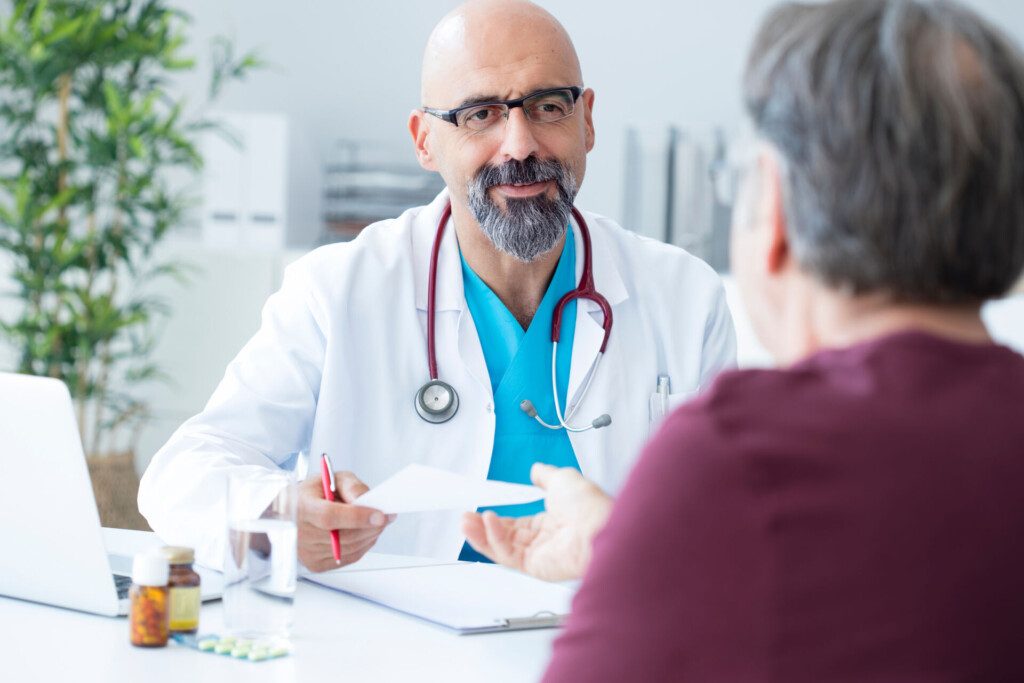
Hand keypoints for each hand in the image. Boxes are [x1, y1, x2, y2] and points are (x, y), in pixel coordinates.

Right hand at [297, 471, 393, 571]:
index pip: (329, 517)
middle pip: (343, 536)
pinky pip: (348, 558)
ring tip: (376, 522)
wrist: (291, 512)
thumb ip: (350, 485)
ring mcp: (306, 553)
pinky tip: (365, 533)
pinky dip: (362, 546)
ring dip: (369, 536)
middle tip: (386, 516)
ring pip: (349, 549)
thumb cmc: (313, 494)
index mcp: (300, 508)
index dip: (356, 517)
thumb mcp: (330, 478)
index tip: (380, 515)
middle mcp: (299, 534)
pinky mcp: (315, 564)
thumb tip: (365, 499)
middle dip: (370, 527)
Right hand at [462, 464, 612, 580]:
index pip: (516, 523)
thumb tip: (536, 471)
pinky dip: (493, 539)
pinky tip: (487, 522)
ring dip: (481, 534)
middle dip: (483, 527)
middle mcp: (544, 541)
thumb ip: (545, 476)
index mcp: (550, 522)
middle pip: (505, 537)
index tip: (481, 510)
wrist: (598, 527)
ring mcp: (539, 555)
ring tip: (466, 521)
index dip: (497, 518)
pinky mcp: (535, 567)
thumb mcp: (563, 478)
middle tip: (466, 517)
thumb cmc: (588, 505)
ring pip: (501, 547)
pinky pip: (507, 554)